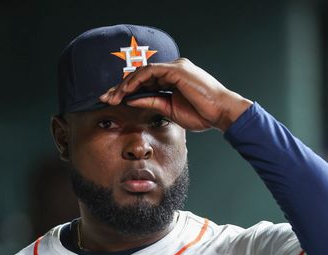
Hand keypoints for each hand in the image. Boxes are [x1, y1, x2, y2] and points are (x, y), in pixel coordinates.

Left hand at [99, 58, 252, 132]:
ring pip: (143, 71)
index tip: (113, 101)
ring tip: (112, 96)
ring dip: (125, 84)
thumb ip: (152, 102)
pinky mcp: (176, 69)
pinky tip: (125, 91)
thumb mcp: (170, 109)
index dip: (128, 90)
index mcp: (174, 77)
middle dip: (121, 87)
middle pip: (141, 74)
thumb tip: (132, 100)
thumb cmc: (202, 114)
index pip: (145, 81)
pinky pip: (150, 72)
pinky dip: (136, 81)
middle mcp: (174, 69)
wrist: (221, 113)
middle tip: (105, 98)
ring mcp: (175, 67)